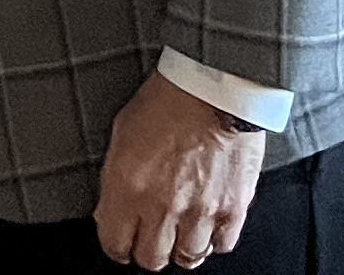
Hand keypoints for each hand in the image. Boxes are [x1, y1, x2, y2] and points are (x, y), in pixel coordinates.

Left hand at [93, 71, 265, 267]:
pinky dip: (214, 238)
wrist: (215, 86)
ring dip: (181, 246)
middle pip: (151, 259)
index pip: (115, 244)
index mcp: (128, 186)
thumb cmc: (169, 99)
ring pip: (187, 258)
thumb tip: (111, 209)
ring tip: (181, 228)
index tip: (121, 237)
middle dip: (147, 249)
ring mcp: (199, 211)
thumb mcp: (122, 133)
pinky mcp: (232, 208)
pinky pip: (221, 245)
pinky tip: (207, 222)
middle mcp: (162, 206)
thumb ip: (116, 179)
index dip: (117, 243)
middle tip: (151, 233)